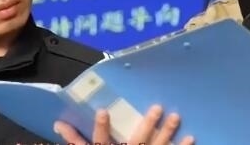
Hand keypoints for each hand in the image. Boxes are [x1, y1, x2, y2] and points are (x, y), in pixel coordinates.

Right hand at [53, 105, 194, 144]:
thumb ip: (74, 140)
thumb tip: (58, 124)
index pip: (101, 141)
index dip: (102, 128)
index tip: (104, 111)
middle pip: (138, 141)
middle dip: (148, 125)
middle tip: (158, 107)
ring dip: (168, 133)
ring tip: (176, 116)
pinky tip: (191, 138)